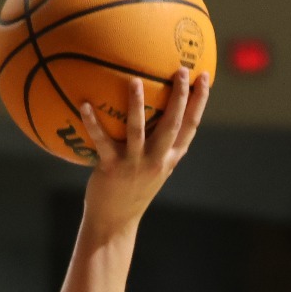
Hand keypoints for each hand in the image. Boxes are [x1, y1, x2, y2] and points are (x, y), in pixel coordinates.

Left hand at [77, 68, 211, 230]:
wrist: (114, 222)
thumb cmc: (131, 190)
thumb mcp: (152, 168)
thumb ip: (157, 144)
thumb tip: (153, 112)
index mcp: (170, 158)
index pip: (191, 126)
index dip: (200, 101)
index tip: (206, 76)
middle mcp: (157, 160)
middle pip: (173, 123)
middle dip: (180, 96)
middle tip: (181, 70)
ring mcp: (135, 164)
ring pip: (138, 130)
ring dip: (137, 105)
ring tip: (135, 81)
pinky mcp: (112, 168)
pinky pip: (102, 141)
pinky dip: (92, 122)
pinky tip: (84, 104)